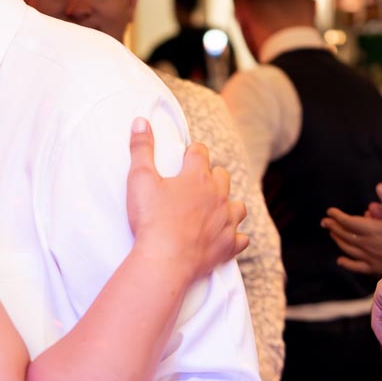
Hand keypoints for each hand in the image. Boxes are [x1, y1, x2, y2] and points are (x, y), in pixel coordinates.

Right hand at [126, 118, 247, 279]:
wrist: (166, 260)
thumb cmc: (151, 219)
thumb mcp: (140, 179)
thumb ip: (141, 148)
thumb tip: (141, 120)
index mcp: (197, 176)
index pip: (200, 152)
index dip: (192, 152)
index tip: (185, 156)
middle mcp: (217, 195)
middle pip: (223, 176)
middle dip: (212, 176)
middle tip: (196, 183)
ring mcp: (226, 221)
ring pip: (238, 206)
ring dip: (229, 205)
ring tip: (216, 209)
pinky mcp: (228, 245)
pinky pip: (241, 238)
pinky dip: (235, 236)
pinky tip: (228, 237)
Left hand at [323, 183, 381, 275]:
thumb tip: (379, 186)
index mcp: (373, 230)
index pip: (349, 222)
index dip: (337, 216)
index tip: (330, 211)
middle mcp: (368, 244)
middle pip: (345, 234)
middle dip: (333, 226)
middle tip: (325, 221)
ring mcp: (370, 258)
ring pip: (348, 248)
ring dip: (337, 240)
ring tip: (332, 233)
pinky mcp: (375, 268)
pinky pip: (356, 267)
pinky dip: (346, 263)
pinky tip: (340, 261)